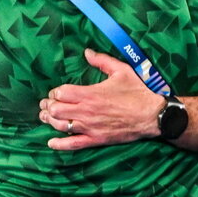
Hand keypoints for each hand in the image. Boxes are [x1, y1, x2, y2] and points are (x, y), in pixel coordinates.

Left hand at [38, 49, 163, 150]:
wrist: (152, 115)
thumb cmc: (137, 92)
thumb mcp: (121, 70)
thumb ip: (101, 60)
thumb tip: (86, 52)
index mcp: (90, 93)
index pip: (61, 93)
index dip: (55, 92)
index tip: (57, 92)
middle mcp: (86, 111)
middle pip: (56, 109)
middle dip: (48, 106)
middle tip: (47, 104)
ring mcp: (90, 127)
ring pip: (61, 125)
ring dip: (50, 121)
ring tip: (46, 117)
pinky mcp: (96, 139)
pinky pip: (73, 144)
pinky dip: (60, 144)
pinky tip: (51, 142)